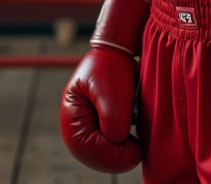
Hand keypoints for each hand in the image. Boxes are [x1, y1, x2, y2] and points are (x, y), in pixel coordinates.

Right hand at [60, 47, 141, 172]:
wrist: (117, 52)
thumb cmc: (113, 67)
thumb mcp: (114, 91)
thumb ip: (114, 121)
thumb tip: (119, 142)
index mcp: (71, 115)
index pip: (86, 149)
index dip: (113, 156)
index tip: (137, 150)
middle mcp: (74, 125)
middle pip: (93, 157)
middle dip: (118, 158)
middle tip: (140, 150)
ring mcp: (85, 128)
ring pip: (103, 154)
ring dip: (120, 152)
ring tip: (136, 139)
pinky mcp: (97, 128)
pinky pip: (109, 146)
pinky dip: (122, 146)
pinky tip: (133, 136)